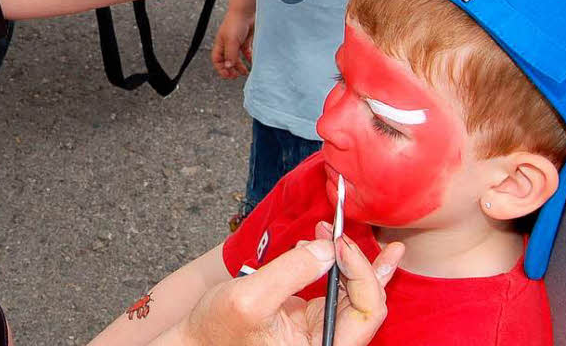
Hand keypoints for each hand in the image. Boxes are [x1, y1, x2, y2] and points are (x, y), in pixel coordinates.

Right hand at [171, 237, 402, 345]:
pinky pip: (339, 292)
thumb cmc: (218, 329)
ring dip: (348, 259)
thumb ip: (291, 272)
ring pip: (357, 294)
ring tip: (334, 231)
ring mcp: (321, 330)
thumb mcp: (250, 297)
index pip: (366, 312)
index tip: (337, 243)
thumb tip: (327, 248)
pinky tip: (347, 249)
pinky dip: (342, 266)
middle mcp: (328, 342)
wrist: (198, 340)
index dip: (360, 273)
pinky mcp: (311, 318)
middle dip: (357, 261)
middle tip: (337, 231)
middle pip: (367, 302)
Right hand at [211, 11, 253, 78]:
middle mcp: (228, 44)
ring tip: (245, 71)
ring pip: (237, 57)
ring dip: (240, 65)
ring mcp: (237, 42)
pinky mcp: (246, 39)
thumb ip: (230, 55)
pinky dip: (249, 57)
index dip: (221, 69)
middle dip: (231, 69)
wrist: (246, 10)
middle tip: (237, 76)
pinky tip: (252, 61)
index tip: (228, 76)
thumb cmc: (235, 22)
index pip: (217, 60)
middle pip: (227, 60)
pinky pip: (247, 51)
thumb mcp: (232, 41)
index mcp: (221, 44)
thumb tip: (228, 67)